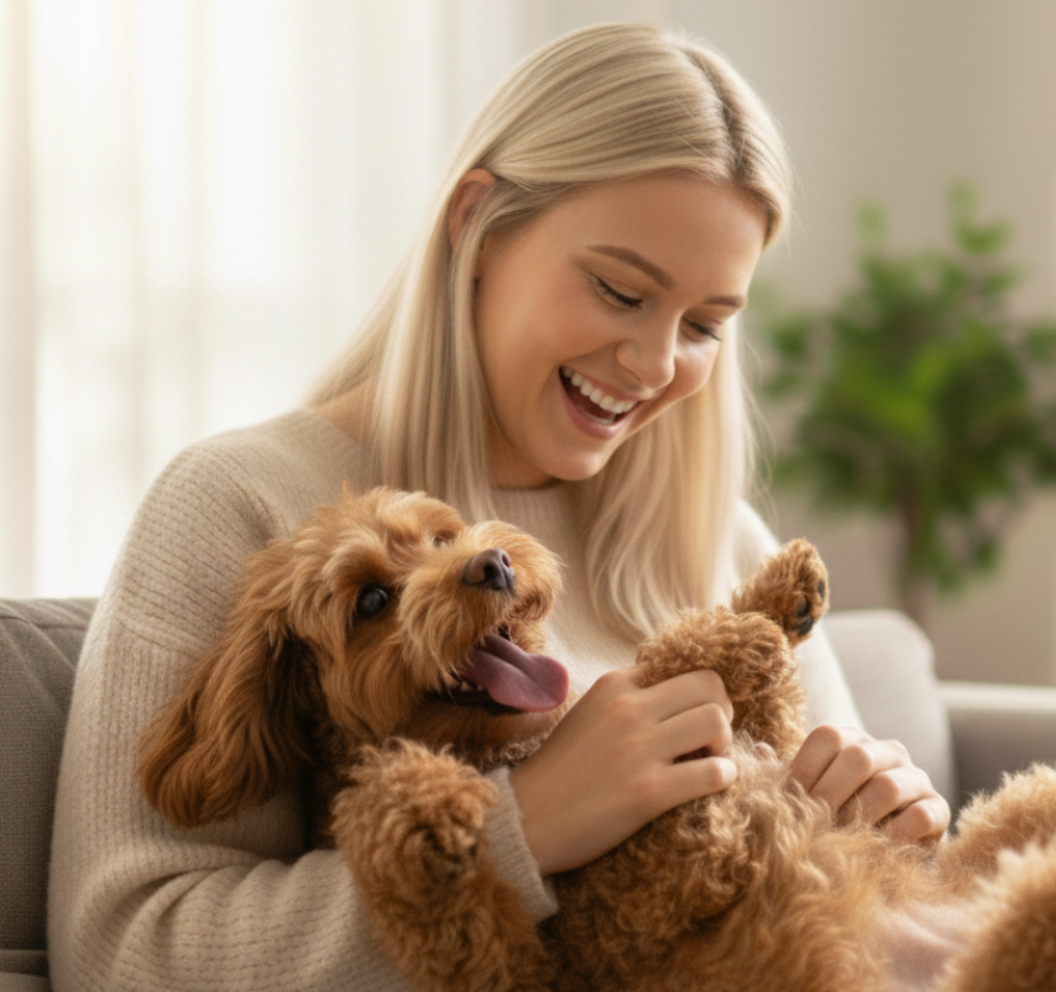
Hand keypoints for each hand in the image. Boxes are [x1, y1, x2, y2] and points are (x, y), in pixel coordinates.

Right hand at [509, 666, 736, 875]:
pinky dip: (723, 777)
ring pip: (715, 723)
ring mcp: (638, 749)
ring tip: (710, 760)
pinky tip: (714, 783)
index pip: (685, 667)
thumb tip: (675, 693)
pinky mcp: (648, 791)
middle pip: (709, 687)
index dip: (702, 692)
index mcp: (615, 684)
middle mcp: (628, 708)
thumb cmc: (561, 768)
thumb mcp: (590, 712)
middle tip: (712, 738)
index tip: (697, 716)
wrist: (527, 817)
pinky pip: (711, 773)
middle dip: (723, 710)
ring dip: (724, 744)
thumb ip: (627, 697)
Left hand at [789, 725, 949, 842]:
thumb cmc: (836, 816)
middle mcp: (886, 750)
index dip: (805, 768)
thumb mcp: (808, 794)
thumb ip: (783, 774)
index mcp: (851, 740)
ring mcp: (915, 777)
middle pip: (858, 757)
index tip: (790, 800)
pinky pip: (921, 816)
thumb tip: (759, 752)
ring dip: (859, 816)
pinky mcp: (938, 809)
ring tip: (840, 838)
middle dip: (830, 793)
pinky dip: (895, 834)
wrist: (884, 850)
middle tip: (813, 822)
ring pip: (888, 786)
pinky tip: (876, 847)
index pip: (828, 737)